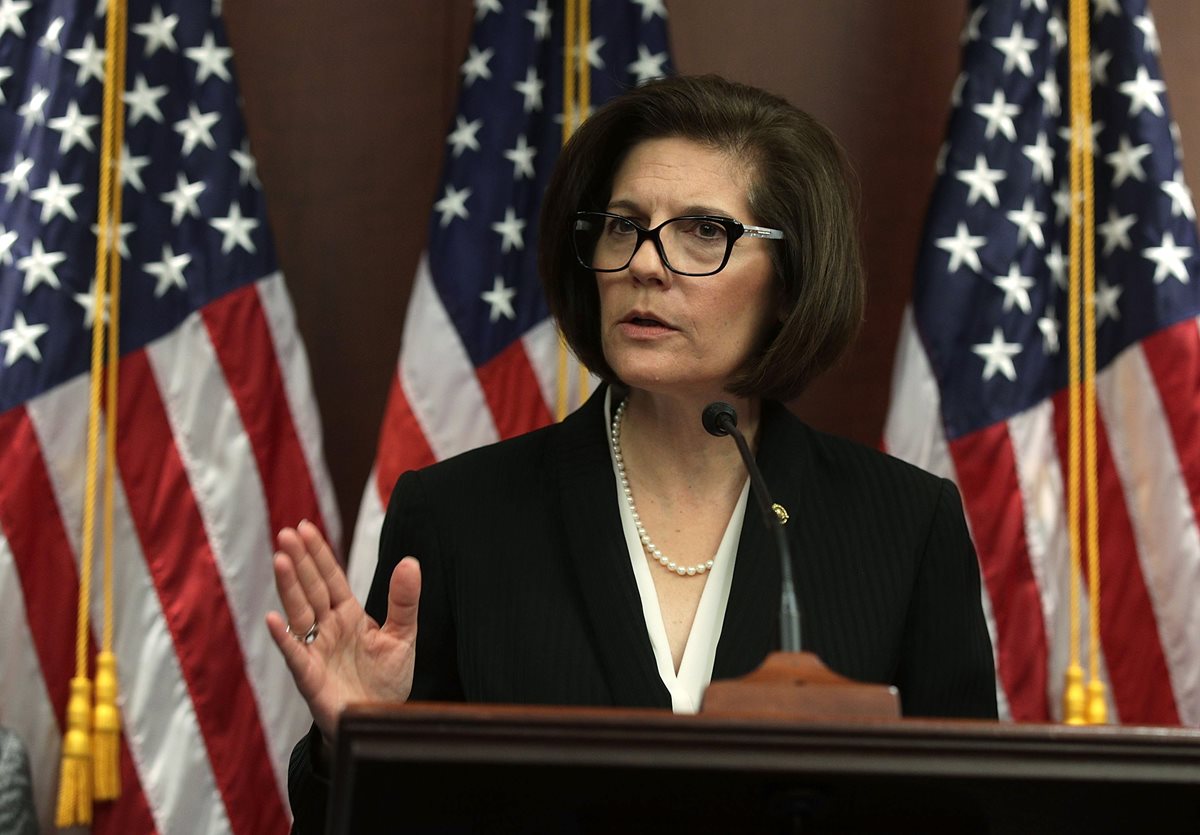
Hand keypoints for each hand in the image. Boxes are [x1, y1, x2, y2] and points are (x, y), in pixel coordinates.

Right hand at [266, 520, 420, 741]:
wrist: (380, 723)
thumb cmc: (386, 681)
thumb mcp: (403, 636)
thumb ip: (404, 601)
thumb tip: (410, 561)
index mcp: (348, 615)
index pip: (329, 578)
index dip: (318, 554)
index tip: (304, 527)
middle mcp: (327, 628)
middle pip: (311, 589)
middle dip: (300, 561)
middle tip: (286, 533)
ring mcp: (316, 651)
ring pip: (299, 613)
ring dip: (289, 588)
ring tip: (280, 560)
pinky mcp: (310, 678)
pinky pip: (295, 654)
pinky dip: (284, 638)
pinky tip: (274, 619)